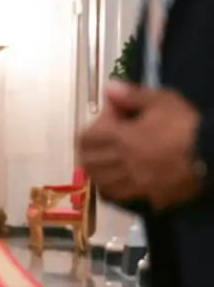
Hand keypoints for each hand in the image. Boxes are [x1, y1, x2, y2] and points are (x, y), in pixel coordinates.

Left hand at [79, 81, 201, 208]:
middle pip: (88, 162)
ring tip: (107, 163)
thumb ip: (132, 95)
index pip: (85, 139)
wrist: (212, 153)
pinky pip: (118, 197)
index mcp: (121, 138)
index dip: (90, 130)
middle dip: (90, 151)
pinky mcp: (146, 196)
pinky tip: (117, 182)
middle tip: (102, 144)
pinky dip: (111, 190)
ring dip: (98, 171)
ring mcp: (132, 182)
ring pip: (100, 181)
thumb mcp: (162, 101)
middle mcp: (121, 162)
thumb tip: (108, 89)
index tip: (107, 123)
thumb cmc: (186, 125)